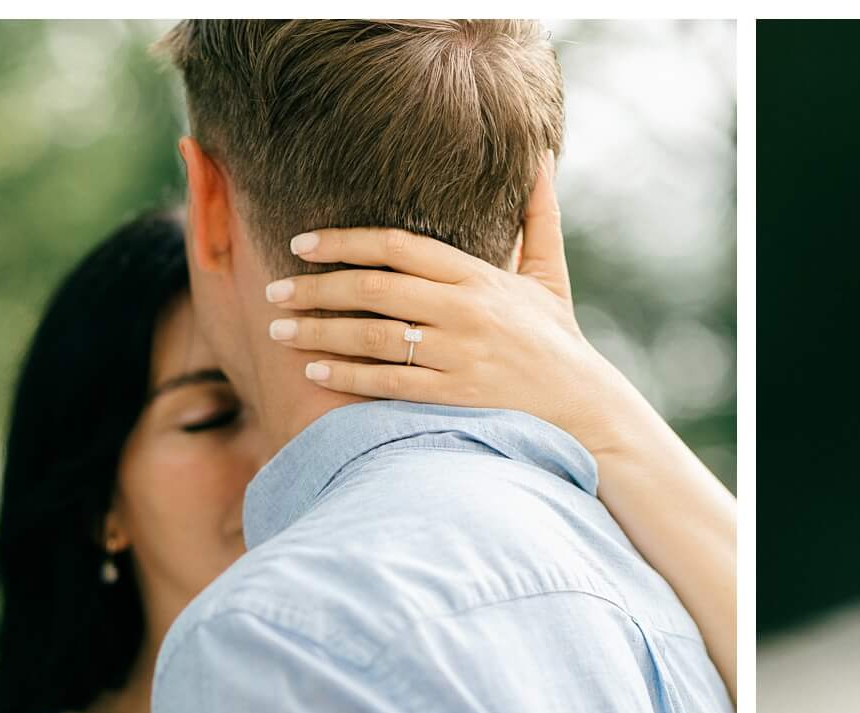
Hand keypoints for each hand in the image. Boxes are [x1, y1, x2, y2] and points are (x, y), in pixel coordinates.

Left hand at [263, 158, 638, 454]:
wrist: (585, 407)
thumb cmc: (559, 340)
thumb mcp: (550, 274)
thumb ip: (537, 216)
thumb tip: (539, 159)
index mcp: (478, 276)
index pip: (398, 247)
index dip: (345, 242)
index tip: (303, 243)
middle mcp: (465, 312)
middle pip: (375, 290)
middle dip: (317, 288)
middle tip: (274, 288)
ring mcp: (459, 355)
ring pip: (374, 337)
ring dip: (320, 331)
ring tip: (281, 328)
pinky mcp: (456, 396)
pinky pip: (390, 382)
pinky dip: (349, 375)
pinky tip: (316, 370)